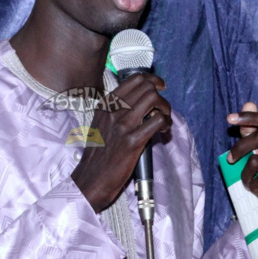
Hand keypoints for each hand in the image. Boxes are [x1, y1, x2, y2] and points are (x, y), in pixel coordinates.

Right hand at [71, 73, 171, 212]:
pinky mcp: (132, 141)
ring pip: (154, 99)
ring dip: (166, 108)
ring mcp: (122, 125)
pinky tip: (164, 131)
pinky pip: (157, 120)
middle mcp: (113, 110)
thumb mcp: (101, 124)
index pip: (134, 79)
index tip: (160, 88)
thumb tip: (141, 102)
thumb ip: (117, 111)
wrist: (90, 179)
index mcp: (105, 104)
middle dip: (161, 96)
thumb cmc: (98, 153)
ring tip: (164, 119)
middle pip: (147, 87)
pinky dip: (166, 123)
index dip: (153, 81)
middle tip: (163, 109)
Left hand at [226, 102, 257, 211]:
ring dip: (244, 173)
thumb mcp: (254, 155)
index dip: (249, 117)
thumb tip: (249, 103)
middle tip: (230, 159)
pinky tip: (255, 191)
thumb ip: (251, 131)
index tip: (229, 119)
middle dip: (240, 146)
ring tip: (245, 182)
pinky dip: (252, 186)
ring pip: (257, 160)